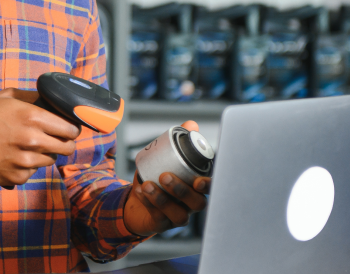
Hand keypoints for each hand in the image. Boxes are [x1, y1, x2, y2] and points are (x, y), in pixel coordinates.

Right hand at [0, 88, 81, 185]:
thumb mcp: (6, 97)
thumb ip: (33, 97)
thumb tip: (52, 100)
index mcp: (32, 117)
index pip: (70, 129)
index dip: (71, 129)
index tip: (69, 130)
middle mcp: (32, 141)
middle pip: (67, 148)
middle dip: (64, 143)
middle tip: (56, 140)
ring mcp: (25, 162)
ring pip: (51, 161)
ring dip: (44, 154)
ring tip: (27, 146)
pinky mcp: (16, 178)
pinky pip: (33, 173)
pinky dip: (28, 166)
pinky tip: (13, 156)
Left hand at [123, 120, 211, 236]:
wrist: (138, 198)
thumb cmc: (158, 176)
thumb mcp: (167, 156)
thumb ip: (180, 141)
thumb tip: (191, 125)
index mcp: (198, 187)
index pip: (212, 188)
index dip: (209, 186)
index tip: (199, 180)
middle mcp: (193, 204)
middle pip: (197, 203)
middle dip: (182, 190)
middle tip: (165, 176)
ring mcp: (180, 216)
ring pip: (179, 214)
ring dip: (163, 199)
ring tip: (148, 184)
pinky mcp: (164, 225)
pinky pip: (159, 218)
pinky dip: (149, 203)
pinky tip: (140, 191)